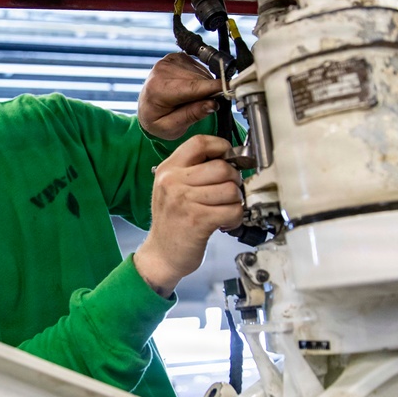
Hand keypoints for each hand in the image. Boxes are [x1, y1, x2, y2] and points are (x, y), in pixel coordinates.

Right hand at [135, 136, 242, 295]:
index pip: (199, 142)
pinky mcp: (198, 221)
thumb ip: (192, 170)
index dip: (221, 147)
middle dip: (234, 179)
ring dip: (236, 201)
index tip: (229, 157)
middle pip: (221, 167)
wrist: (161, 254)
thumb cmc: (171, 221)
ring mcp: (185, 202)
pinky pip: (232, 210)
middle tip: (230, 191)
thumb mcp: (171, 188)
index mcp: (168, 170)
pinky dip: (236, 217)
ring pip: (230, 189)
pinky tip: (226, 221)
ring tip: (226, 208)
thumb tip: (227, 158)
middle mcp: (173, 182)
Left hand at [138, 53, 221, 140]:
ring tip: (191, 100)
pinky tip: (190, 89)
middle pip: (199, 80)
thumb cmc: (157, 120)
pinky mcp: (177, 57)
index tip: (230, 89)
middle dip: (208, 93)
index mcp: (158, 88)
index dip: (213, 88)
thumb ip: (191, 115)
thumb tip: (212, 104)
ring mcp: (169, 61)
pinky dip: (201, 80)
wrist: (146, 109)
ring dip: (204, 87)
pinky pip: (199, 68)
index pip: (192, 86)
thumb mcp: (171, 127)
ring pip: (202, 73)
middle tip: (203, 107)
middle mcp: (162, 70)